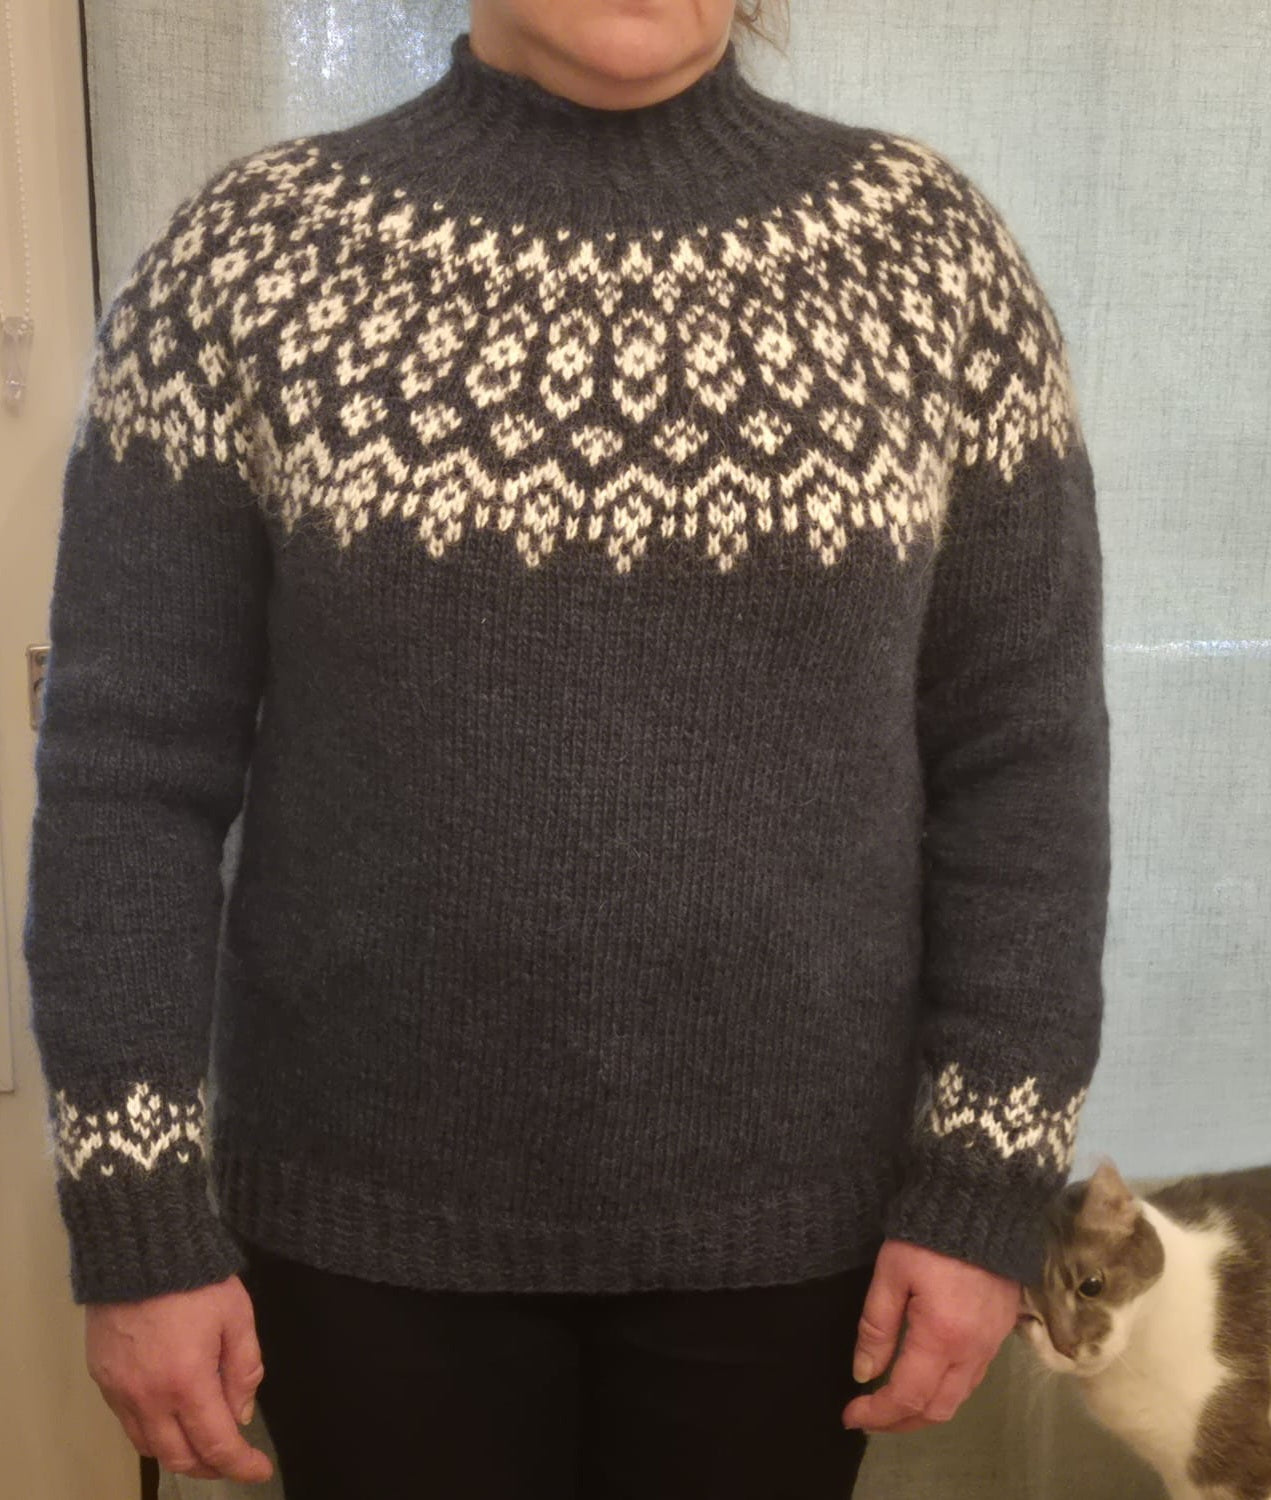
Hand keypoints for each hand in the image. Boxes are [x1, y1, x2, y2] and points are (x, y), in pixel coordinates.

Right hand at [85, 1275, 272, 1482]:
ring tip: (205, 1443)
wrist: (140, 1247)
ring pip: (149, 1446)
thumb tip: (241, 1414)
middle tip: (234, 1459)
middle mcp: (147, 1397)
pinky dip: (153, 1431)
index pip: (216, 1444)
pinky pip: (128, 1422)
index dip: (241, 1465)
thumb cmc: (196, 1278)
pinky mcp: (102, 1378)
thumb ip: (244, 1369)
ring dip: (180, 1453)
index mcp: (186, 1382)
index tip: (260, 1470)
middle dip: (211, 1467)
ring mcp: (119, 1391)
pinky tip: (172, 1418)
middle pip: (178, 1457)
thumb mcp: (237, 1316)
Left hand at [841, 1239, 1018, 1434]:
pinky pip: (972, 1380)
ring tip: (891, 1405)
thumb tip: (863, 1374)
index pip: (906, 1397)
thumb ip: (877, 1327)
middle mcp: (971, 1352)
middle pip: (936, 1410)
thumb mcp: (891, 1274)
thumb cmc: (928, 1235)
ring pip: (957, 1400)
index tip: (849, 1415)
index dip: (876, 1414)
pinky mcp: (1000, 1333)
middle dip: (899, 1422)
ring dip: (923, 1411)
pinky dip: (945, 1392)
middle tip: (868, 1416)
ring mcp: (991, 1345)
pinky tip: (924, 1379)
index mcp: (941, 1338)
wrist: (982, 1203)